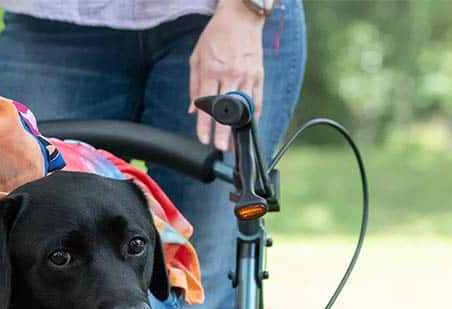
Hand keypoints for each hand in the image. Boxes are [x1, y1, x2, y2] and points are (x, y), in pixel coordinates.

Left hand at [188, 0, 265, 149]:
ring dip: (240, 127)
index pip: (207, 105)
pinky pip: (258, 99)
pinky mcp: (259, 74)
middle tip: (222, 148)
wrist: (240, 18)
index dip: (204, 125)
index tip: (203, 139)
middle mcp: (230, 74)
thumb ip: (194, 86)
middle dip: (224, 131)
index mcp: (211, 71)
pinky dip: (254, 113)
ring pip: (244, 107)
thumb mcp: (196, 58)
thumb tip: (192, 111)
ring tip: (236, 142)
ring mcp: (247, 74)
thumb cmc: (215, 37)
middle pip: (226, 109)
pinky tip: (250, 125)